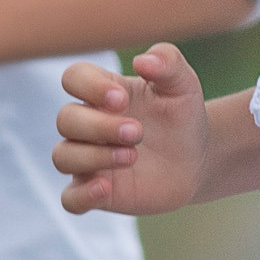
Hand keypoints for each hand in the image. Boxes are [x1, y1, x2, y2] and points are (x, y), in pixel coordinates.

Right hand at [54, 45, 207, 213]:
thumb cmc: (182, 116)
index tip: (121, 100)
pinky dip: (81, 195)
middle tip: (137, 132)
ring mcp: (89, 160)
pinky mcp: (99, 192)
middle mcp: (89, 125)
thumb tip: (142, 61)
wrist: (197, 159)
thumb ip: (168, 61)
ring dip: (93, 156)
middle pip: (65, 119)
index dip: (89, 87)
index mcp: (103, 92)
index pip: (73, 78)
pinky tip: (105, 188)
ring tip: (131, 156)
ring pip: (62, 157)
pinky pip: (70, 198)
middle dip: (99, 126)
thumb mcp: (183, 84)